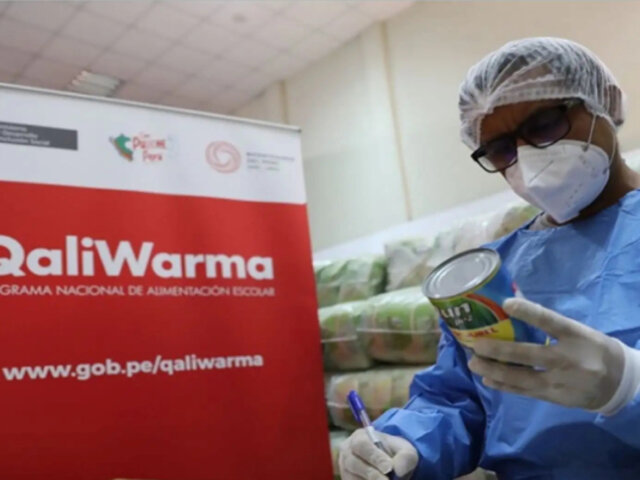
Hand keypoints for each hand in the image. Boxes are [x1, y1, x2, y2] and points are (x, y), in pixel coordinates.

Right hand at [339, 429, 417, 479]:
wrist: (389, 465)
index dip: (374, 457)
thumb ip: (405, 457)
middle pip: (353, 463)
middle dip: (371, 474)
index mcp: (359, 437)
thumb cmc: (394, 453)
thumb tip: (398, 470)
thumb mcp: (405, 450)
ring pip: (351, 477)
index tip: (388, 468)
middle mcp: (347, 452)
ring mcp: (344, 469)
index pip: (362, 445)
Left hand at [468, 297, 624, 410]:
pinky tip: (487, 379)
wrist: (618, 382)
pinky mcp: (556, 397)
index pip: (550, 321)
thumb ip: (548, 323)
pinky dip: (505, 386)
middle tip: (475, 344)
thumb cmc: (590, 349)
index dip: (529, 311)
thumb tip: (509, 304)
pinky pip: (526, 391)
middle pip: (529, 354)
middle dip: (498, 350)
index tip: (506, 303)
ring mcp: (561, 381)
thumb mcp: (577, 331)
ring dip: (495, 370)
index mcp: (575, 335)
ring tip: (473, 363)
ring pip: (522, 377)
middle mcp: (568, 359)